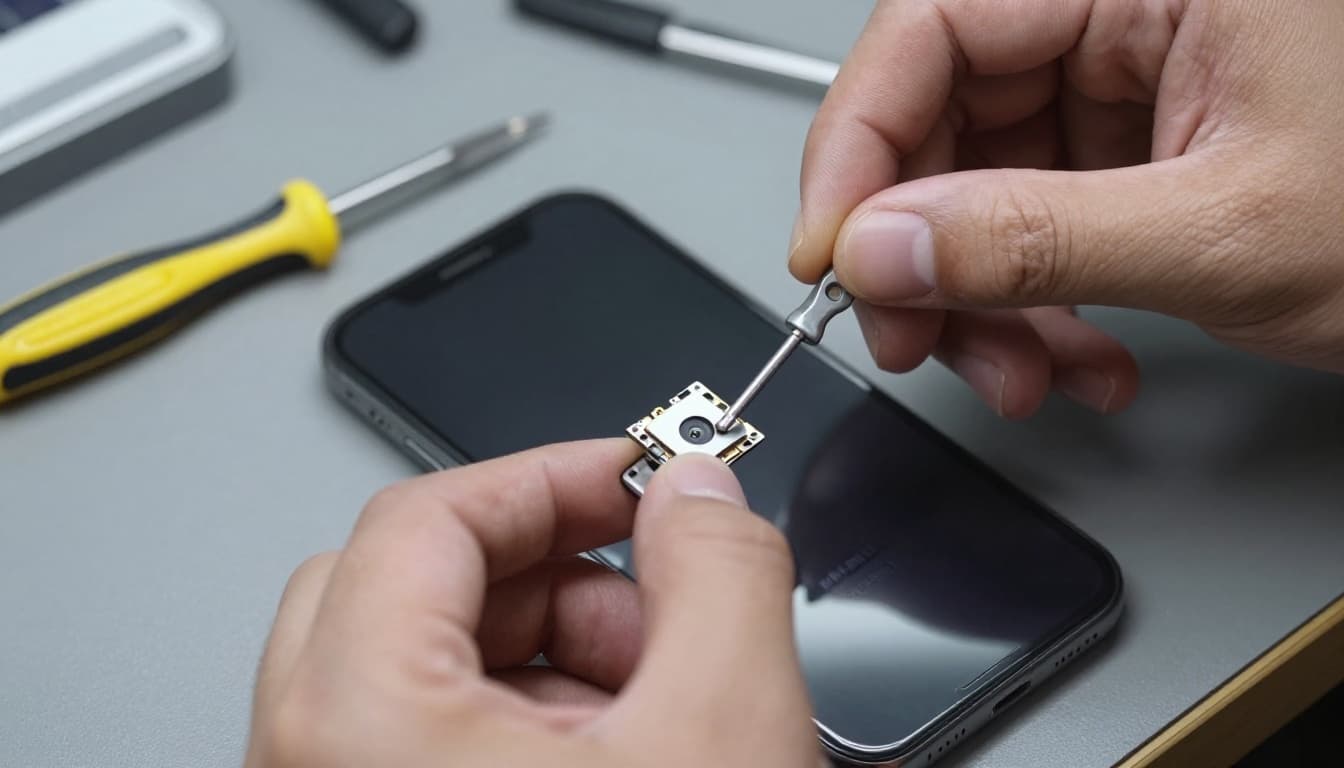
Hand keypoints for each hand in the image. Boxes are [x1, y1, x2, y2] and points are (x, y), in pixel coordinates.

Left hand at [244, 440, 816, 766]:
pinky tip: (631, 751)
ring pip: (434, 662)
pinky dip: (540, 718)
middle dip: (561, 574)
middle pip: (419, 582)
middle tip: (660, 597)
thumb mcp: (724, 734)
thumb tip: (703, 488)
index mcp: (359, 721)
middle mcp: (316, 761)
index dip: (553, 475)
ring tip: (666, 700)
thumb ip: (724, 576)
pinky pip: (439, 733)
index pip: (427, 515)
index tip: (638, 475)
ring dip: (563, 653)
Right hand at [792, 0, 1343, 417]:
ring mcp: (1131, 74)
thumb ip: (1036, 241)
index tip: (833, 256)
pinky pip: (1034, 216)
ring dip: (985, 299)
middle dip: (924, 251)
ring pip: (979, 181)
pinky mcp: (1137, 140)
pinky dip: (1038, 302)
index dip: (858, 148)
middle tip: (917, 338)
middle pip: (945, 113)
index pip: (933, 28)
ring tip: (1027, 371)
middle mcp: (1129, 4)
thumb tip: (881, 248)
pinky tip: (1078, 353)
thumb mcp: (1227, 233)